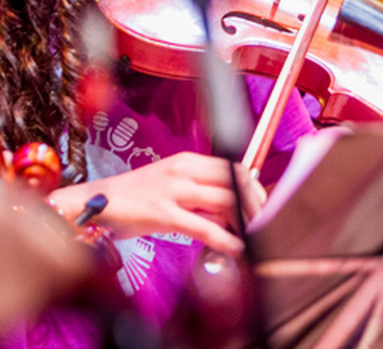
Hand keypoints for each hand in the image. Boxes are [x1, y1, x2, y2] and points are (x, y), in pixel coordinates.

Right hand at [47, 152, 265, 255]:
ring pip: (226, 201)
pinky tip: (236, 249)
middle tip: (265, 223)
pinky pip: (204, 226)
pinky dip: (225, 239)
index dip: (254, 186)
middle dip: (257, 203)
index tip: (263, 204)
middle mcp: (184, 170)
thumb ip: (200, 196)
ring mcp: (173, 190)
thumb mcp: (171, 187)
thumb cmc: (134, 198)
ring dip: (246, 221)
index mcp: (189, 161)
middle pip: (236, 181)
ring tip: (255, 237)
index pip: (234, 167)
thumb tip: (232, 212)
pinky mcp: (162, 213)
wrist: (91, 204)